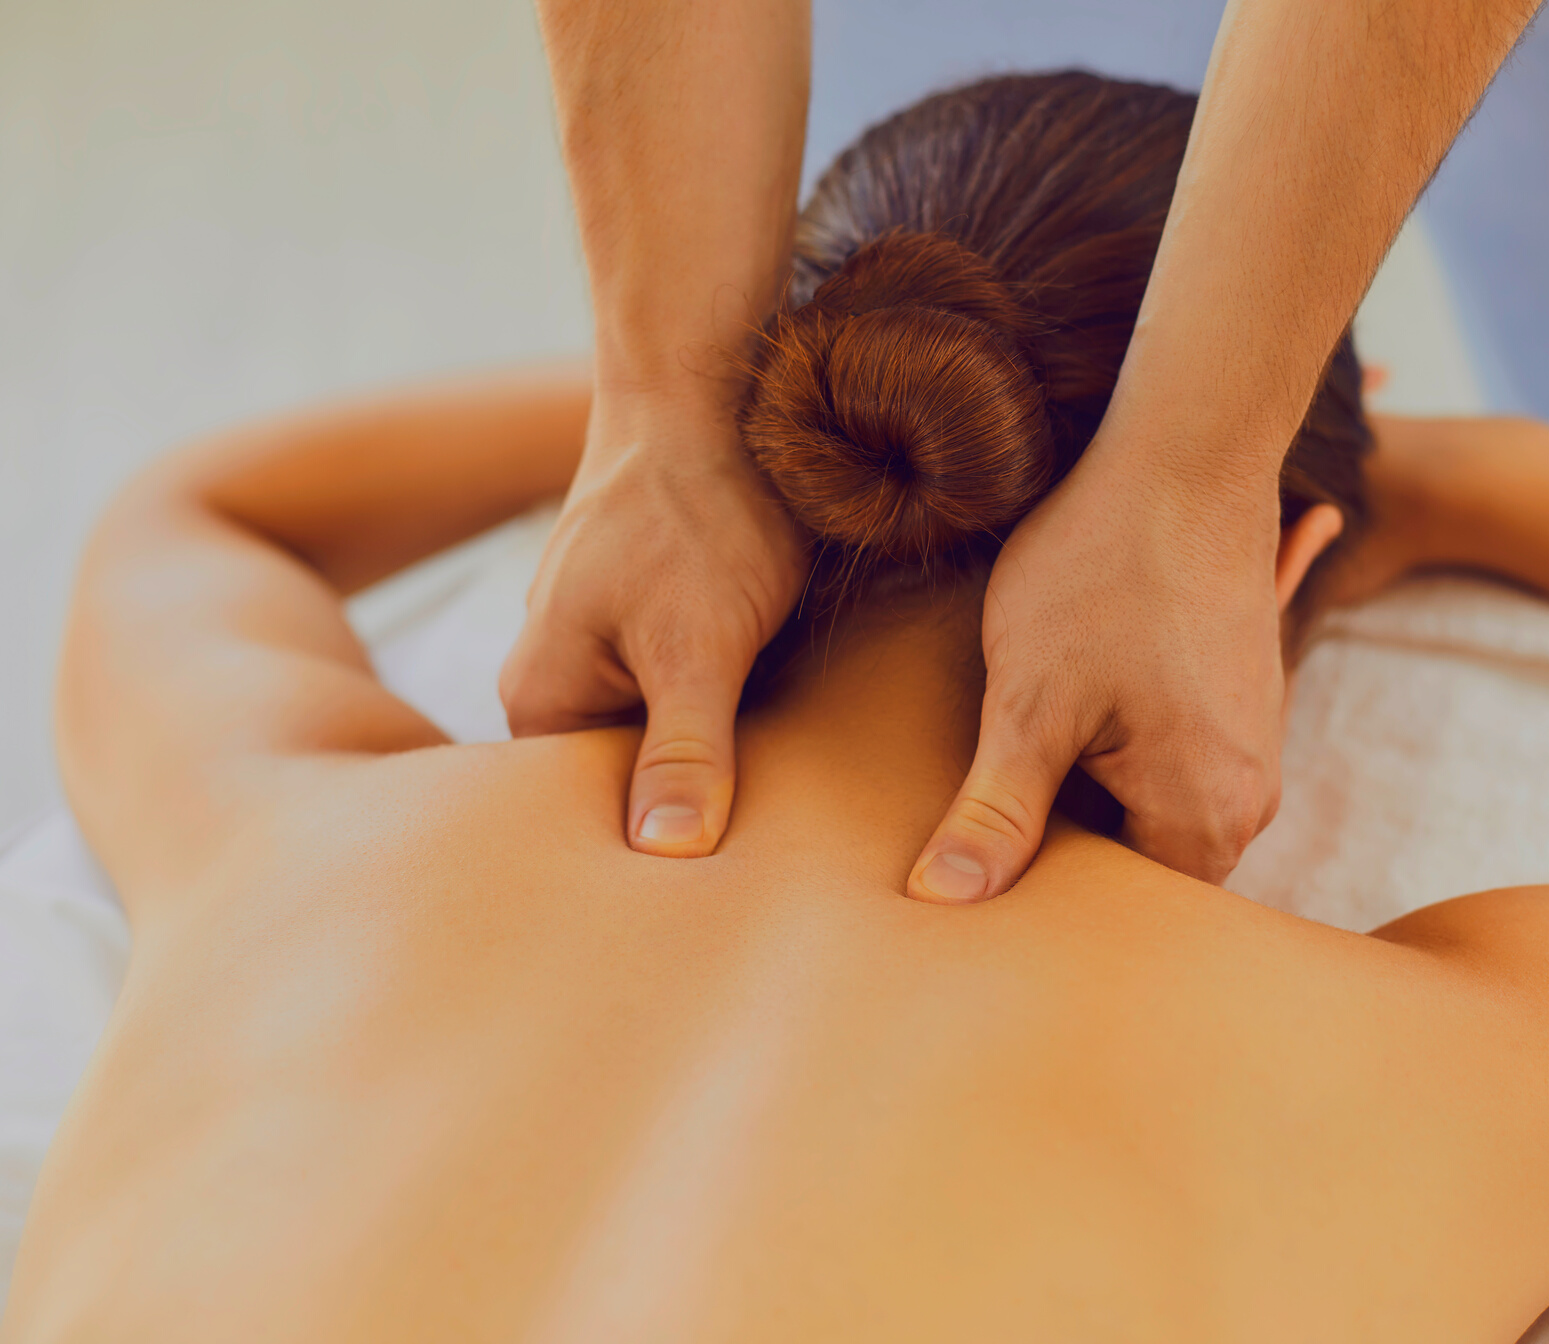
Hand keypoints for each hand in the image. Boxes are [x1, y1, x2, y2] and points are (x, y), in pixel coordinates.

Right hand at [500, 390, 805, 854]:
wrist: (715, 394)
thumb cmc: (698, 512)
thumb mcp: (697, 644)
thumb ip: (685, 750)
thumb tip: (667, 854)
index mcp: (541, 698)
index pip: (585, 821)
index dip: (653, 862)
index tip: (723, 895)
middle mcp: (562, 681)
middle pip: (627, 787)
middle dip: (694, 814)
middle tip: (768, 866)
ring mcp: (611, 650)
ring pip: (671, 742)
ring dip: (725, 765)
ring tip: (788, 815)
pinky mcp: (665, 627)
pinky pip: (699, 699)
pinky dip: (741, 717)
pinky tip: (793, 738)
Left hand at [905, 449, 1289, 901]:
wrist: (1188, 452)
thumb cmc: (1104, 569)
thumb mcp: (1030, 701)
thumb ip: (996, 812)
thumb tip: (942, 900)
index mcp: (1208, 815)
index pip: (1121, 912)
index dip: (1044, 897)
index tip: (983, 864)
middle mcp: (1251, 793)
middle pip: (1141, 864)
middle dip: (1066, 844)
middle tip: (989, 807)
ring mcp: (1252, 741)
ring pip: (1152, 805)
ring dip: (1088, 787)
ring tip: (1025, 742)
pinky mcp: (1239, 695)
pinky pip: (1172, 756)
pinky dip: (1115, 744)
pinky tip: (1072, 697)